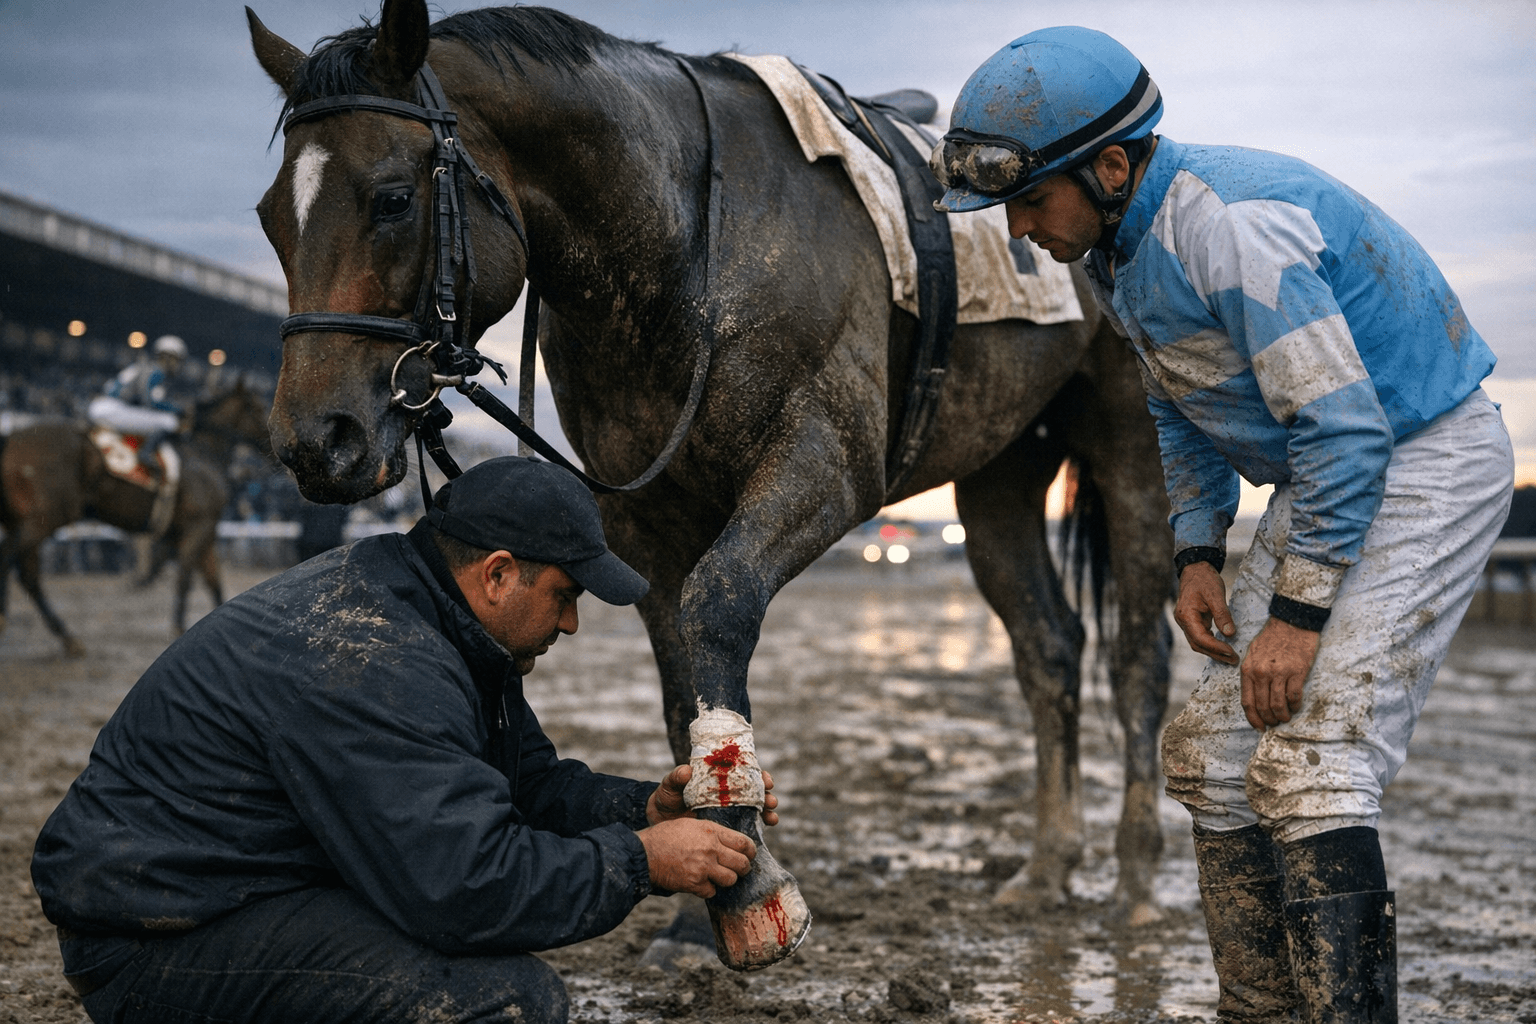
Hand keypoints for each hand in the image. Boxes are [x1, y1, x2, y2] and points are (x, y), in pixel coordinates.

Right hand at [637, 818, 756, 897]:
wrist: (644, 854)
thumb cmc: (665, 836)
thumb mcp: (690, 824)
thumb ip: (712, 832)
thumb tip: (730, 841)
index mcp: (711, 831)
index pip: (743, 843)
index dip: (750, 851)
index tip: (749, 854)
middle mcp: (710, 849)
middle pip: (742, 863)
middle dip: (743, 868)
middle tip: (739, 868)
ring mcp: (703, 868)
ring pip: (731, 879)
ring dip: (726, 879)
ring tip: (719, 876)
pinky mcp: (694, 884)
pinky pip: (712, 891)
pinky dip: (708, 889)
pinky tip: (701, 882)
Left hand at [646, 765, 778, 826]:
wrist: (661, 822)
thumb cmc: (668, 798)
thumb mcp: (671, 786)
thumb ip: (676, 778)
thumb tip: (686, 771)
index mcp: (720, 779)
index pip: (744, 773)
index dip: (758, 775)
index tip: (765, 779)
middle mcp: (729, 794)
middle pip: (755, 792)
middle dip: (767, 795)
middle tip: (770, 801)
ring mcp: (730, 812)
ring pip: (756, 810)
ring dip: (767, 812)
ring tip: (771, 817)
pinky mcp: (727, 828)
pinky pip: (746, 828)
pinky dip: (758, 828)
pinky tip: (765, 831)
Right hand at [1174, 562, 1237, 664]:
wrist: (1195, 569)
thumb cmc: (1204, 579)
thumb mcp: (1216, 595)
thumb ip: (1222, 615)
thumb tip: (1230, 634)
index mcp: (1186, 615)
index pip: (1200, 638)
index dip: (1216, 648)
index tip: (1232, 652)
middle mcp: (1183, 621)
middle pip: (1198, 644)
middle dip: (1216, 654)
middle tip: (1234, 660)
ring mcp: (1186, 622)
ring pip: (1198, 643)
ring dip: (1213, 651)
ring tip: (1230, 657)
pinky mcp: (1192, 621)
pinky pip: (1200, 637)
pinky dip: (1211, 644)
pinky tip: (1222, 647)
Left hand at [1241, 617, 1320, 730]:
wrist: (1291, 621)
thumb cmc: (1272, 638)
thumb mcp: (1253, 653)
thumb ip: (1251, 673)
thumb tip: (1253, 695)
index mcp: (1248, 669)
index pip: (1247, 701)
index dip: (1253, 718)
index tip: (1258, 726)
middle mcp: (1261, 673)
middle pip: (1262, 706)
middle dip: (1268, 720)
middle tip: (1274, 723)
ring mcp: (1279, 673)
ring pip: (1278, 705)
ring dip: (1282, 716)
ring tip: (1285, 717)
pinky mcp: (1296, 671)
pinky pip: (1294, 696)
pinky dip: (1295, 705)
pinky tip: (1295, 706)